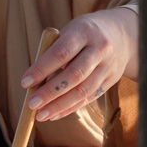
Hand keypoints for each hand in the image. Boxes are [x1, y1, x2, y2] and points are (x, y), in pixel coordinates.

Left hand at [19, 7, 138, 121]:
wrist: (121, 34)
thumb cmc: (83, 34)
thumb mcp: (69, 32)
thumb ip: (53, 52)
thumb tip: (33, 83)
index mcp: (84, 32)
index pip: (61, 53)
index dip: (42, 69)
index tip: (25, 82)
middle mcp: (100, 49)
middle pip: (74, 75)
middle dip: (50, 92)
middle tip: (31, 104)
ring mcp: (108, 66)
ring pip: (83, 90)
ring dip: (59, 106)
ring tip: (41, 115)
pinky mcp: (112, 79)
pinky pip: (90, 97)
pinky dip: (70, 107)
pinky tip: (55, 114)